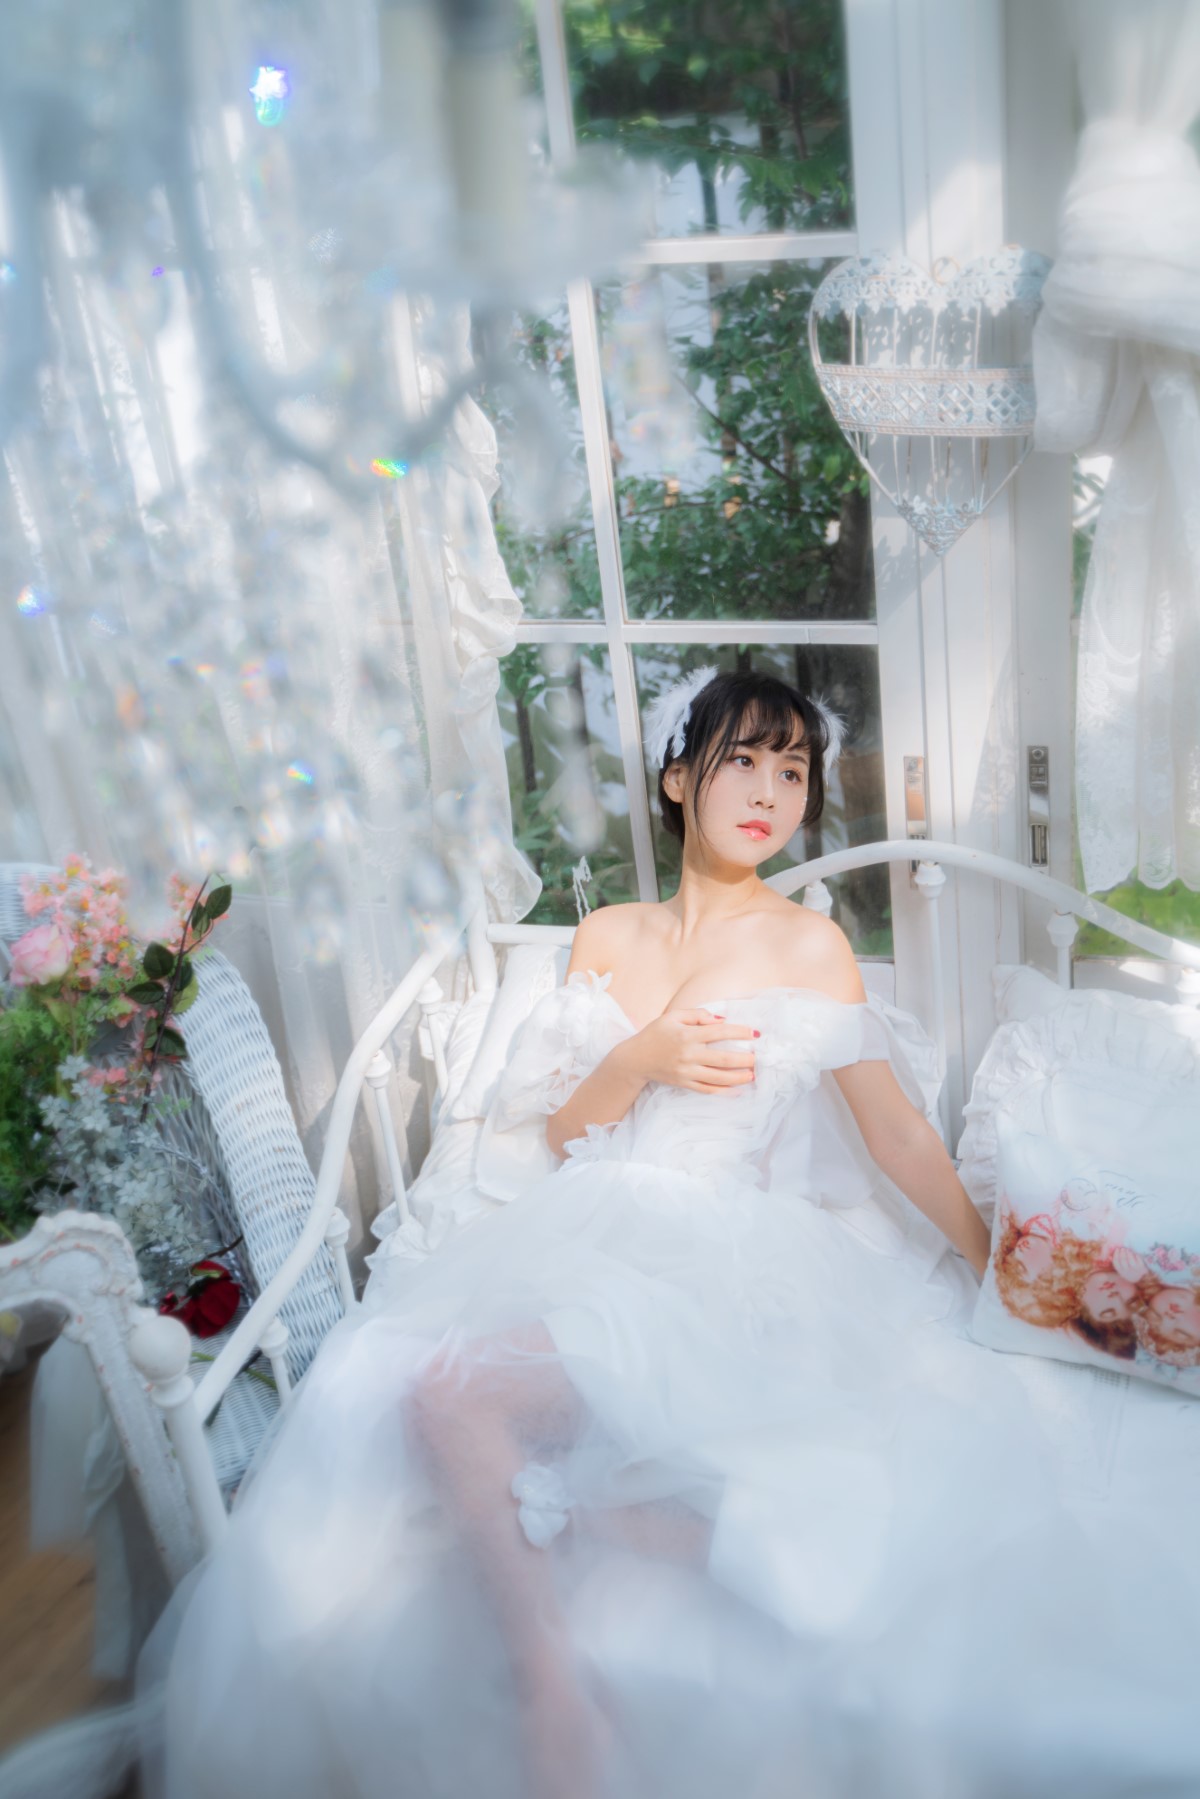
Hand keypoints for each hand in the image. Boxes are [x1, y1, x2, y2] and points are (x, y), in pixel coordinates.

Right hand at [620, 1009, 756, 1093]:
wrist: (635, 1059)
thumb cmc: (655, 1034)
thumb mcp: (672, 1016)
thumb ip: (697, 1014)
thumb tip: (721, 1020)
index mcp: (687, 1035)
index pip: (719, 1033)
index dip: (739, 1032)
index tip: (755, 1033)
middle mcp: (688, 1054)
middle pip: (723, 1059)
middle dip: (744, 1059)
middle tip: (757, 1058)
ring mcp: (686, 1072)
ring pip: (718, 1077)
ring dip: (738, 1077)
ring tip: (752, 1075)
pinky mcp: (684, 1083)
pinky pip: (707, 1090)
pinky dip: (723, 1091)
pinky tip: (736, 1090)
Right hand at [1112, 1246, 1148, 1282]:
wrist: (1138, 1278)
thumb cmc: (1128, 1269)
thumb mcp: (1121, 1268)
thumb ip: (1116, 1261)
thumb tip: (1109, 1256)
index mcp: (1120, 1271)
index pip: (1116, 1262)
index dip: (1116, 1255)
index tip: (1117, 1249)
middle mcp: (1127, 1272)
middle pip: (1123, 1261)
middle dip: (1122, 1253)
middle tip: (1123, 1248)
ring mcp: (1135, 1271)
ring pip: (1131, 1262)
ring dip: (1129, 1254)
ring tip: (1128, 1250)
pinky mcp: (1142, 1269)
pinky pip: (1139, 1261)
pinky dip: (1137, 1256)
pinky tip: (1135, 1254)